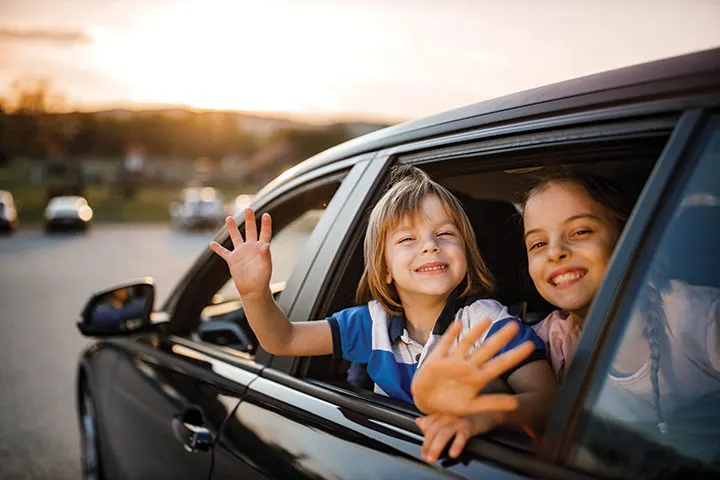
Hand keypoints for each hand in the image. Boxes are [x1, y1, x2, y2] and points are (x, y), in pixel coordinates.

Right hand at [209, 209, 272, 299]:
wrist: (253, 290)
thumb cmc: (262, 279)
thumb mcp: (266, 267)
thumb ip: (266, 255)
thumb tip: (266, 245)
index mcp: (261, 248)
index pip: (264, 233)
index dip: (265, 224)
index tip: (266, 214)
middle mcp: (251, 248)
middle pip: (250, 230)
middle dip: (249, 219)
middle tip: (248, 208)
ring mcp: (241, 253)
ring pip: (236, 237)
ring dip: (232, 228)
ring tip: (229, 218)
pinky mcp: (232, 260)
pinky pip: (223, 252)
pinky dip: (217, 248)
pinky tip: (211, 243)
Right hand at [411, 318, 534, 415]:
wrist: (426, 402)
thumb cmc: (450, 404)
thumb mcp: (472, 407)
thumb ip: (492, 404)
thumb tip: (516, 404)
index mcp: (478, 378)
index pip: (500, 364)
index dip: (514, 356)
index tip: (530, 345)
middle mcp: (468, 366)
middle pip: (487, 349)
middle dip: (500, 338)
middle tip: (515, 325)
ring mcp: (453, 361)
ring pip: (467, 343)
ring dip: (476, 332)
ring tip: (488, 320)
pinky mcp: (437, 359)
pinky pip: (445, 344)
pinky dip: (451, 335)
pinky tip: (458, 324)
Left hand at [416, 412, 501, 462]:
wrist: (487, 413)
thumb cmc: (467, 417)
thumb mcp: (449, 417)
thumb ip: (433, 420)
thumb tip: (419, 422)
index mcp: (442, 412)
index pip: (428, 425)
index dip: (424, 439)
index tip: (423, 451)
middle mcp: (448, 414)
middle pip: (433, 430)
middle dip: (428, 445)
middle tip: (426, 457)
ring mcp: (458, 419)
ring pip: (443, 433)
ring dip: (436, 447)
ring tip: (433, 458)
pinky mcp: (469, 425)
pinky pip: (461, 435)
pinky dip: (456, 445)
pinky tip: (453, 453)